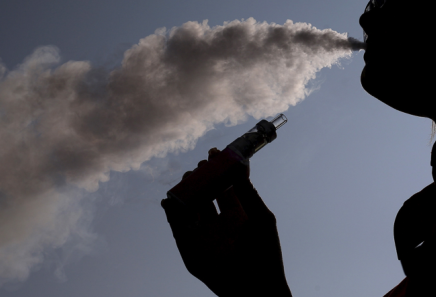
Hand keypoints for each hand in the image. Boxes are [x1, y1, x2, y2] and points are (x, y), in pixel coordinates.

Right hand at [161, 148, 291, 296]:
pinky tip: (170, 200)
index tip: (214, 153)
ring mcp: (203, 233)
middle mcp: (218, 221)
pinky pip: (176, 227)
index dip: (218, 169)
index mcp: (236, 212)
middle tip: (199, 168)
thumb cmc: (265, 255)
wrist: (255, 288)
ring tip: (186, 180)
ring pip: (188, 206)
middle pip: (204, 192)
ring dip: (184, 191)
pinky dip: (170, 213)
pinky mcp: (190, 248)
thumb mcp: (262, 219)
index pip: (223, 184)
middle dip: (200, 177)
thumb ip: (249, 194)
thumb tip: (239, 167)